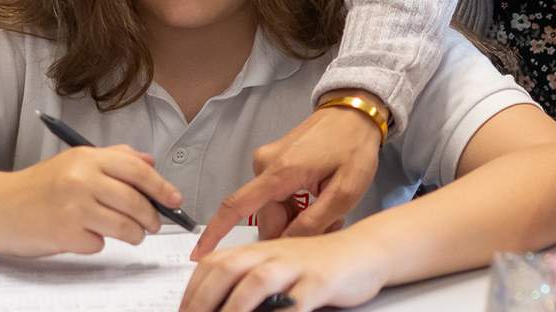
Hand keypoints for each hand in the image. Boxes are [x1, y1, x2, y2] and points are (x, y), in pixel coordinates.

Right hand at [0, 145, 184, 256]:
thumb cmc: (39, 187)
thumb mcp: (74, 162)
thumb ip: (114, 158)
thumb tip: (150, 161)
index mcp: (87, 157)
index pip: (137, 170)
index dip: (162, 187)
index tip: (175, 200)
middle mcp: (81, 179)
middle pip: (135, 201)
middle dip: (152, 217)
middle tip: (155, 224)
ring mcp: (73, 207)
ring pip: (124, 226)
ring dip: (134, 234)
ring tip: (132, 234)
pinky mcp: (65, 234)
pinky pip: (99, 244)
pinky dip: (99, 243)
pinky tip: (88, 236)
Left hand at [180, 230, 385, 311]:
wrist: (363, 251)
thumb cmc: (316, 265)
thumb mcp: (277, 269)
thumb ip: (247, 283)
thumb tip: (214, 306)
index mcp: (257, 250)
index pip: (212, 265)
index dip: (192, 292)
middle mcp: (272, 254)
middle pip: (226, 269)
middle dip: (202, 301)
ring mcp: (296, 266)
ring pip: (256, 282)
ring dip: (233, 309)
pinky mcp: (320, 282)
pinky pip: (296, 301)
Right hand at [192, 102, 383, 258]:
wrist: (355, 113)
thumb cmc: (353, 146)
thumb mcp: (345, 191)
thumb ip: (314, 222)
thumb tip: (286, 245)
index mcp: (279, 171)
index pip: (236, 206)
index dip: (216, 233)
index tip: (201, 254)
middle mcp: (265, 164)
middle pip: (266, 216)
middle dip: (293, 230)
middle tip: (328, 225)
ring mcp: (268, 161)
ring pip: (274, 209)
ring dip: (297, 218)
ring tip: (328, 211)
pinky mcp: (274, 161)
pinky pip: (277, 196)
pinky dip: (295, 205)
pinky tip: (318, 200)